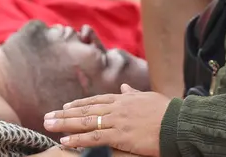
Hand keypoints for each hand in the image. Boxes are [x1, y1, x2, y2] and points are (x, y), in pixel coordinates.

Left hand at [44, 83, 167, 154]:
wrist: (178, 123)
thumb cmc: (167, 111)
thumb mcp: (148, 98)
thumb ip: (133, 93)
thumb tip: (123, 87)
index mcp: (124, 99)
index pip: (96, 100)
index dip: (79, 104)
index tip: (65, 106)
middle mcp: (117, 108)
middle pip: (86, 110)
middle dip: (65, 114)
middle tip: (47, 116)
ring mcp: (117, 121)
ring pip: (85, 122)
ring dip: (65, 124)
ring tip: (49, 125)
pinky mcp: (120, 136)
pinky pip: (95, 137)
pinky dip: (78, 138)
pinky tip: (66, 140)